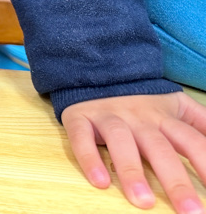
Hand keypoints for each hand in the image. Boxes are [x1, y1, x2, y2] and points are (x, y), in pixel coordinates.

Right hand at [61, 92, 205, 212]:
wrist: (94, 74)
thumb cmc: (141, 104)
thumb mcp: (177, 107)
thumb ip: (202, 123)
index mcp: (165, 117)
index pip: (192, 141)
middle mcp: (139, 117)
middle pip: (160, 148)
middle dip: (177, 182)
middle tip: (192, 213)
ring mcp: (108, 117)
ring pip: (121, 142)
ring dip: (132, 171)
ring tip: (143, 202)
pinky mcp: (80, 118)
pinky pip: (81, 138)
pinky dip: (89, 158)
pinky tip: (99, 182)